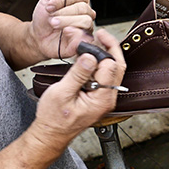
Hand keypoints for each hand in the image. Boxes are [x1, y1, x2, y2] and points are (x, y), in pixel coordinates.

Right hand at [29, 30, 125, 153]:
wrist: (51, 134)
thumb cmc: (54, 118)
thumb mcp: (62, 93)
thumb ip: (78, 74)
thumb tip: (90, 57)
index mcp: (102, 99)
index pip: (111, 67)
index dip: (101, 51)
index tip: (91, 40)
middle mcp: (108, 99)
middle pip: (117, 67)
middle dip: (110, 48)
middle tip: (100, 34)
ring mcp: (104, 98)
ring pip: (112, 71)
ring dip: (104, 55)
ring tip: (93, 43)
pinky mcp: (99, 97)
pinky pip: (104, 77)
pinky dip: (98, 65)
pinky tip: (89, 58)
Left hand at [30, 0, 95, 59]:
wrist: (37, 37)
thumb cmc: (44, 19)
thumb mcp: (49, 0)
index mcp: (79, 2)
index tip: (49, 5)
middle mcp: (85, 14)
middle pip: (83, 7)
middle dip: (63, 11)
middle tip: (50, 16)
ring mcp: (85, 28)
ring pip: (85, 21)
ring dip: (66, 21)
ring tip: (54, 24)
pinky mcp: (82, 42)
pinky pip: (85, 37)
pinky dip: (74, 33)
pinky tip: (64, 32)